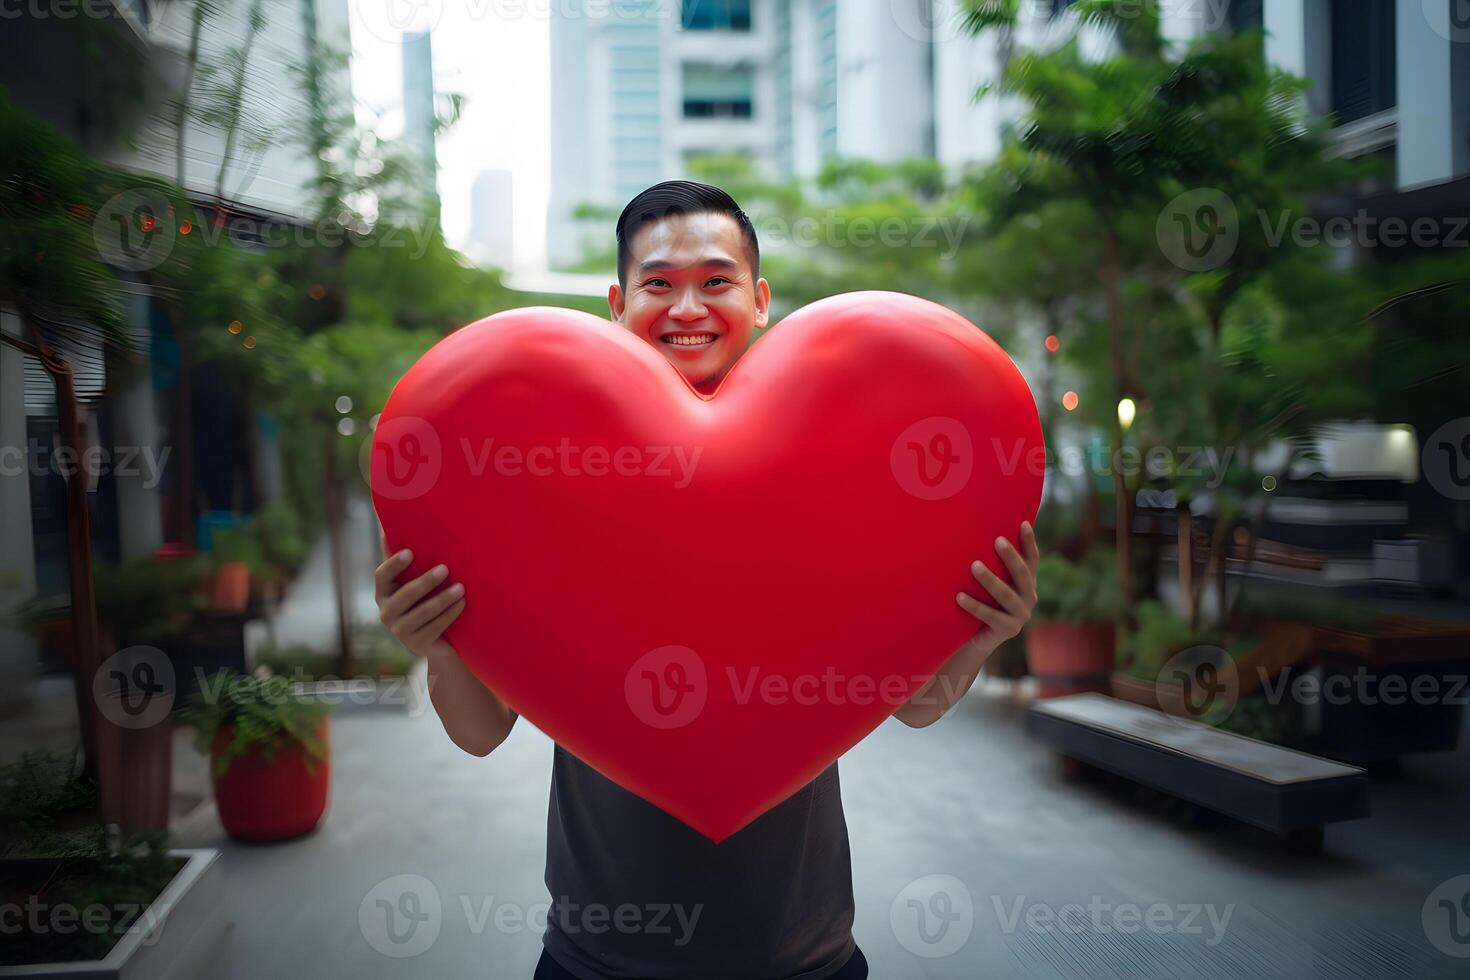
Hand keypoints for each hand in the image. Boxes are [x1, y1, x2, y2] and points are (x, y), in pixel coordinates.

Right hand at [375, 539, 465, 659]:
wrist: (436, 639)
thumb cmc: (422, 599)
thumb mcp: (412, 579)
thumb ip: (402, 558)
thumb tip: (389, 526)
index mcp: (383, 592)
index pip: (381, 576)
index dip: (394, 564)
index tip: (411, 552)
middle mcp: (386, 613)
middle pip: (405, 595)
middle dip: (425, 582)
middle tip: (445, 568)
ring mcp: (400, 632)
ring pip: (423, 613)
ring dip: (443, 599)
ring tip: (461, 588)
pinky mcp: (417, 645)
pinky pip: (435, 628)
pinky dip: (449, 615)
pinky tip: (462, 604)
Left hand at [955, 521, 1039, 654]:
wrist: (977, 638)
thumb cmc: (982, 600)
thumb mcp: (990, 581)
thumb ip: (991, 563)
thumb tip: (972, 529)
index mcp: (1027, 582)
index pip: (1032, 559)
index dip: (1029, 542)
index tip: (1023, 523)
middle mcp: (1029, 597)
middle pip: (1022, 574)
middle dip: (1011, 557)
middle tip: (997, 541)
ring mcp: (1021, 615)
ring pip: (1006, 595)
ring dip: (990, 580)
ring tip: (974, 566)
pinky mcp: (1008, 630)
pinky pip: (990, 616)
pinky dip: (974, 605)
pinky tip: (959, 597)